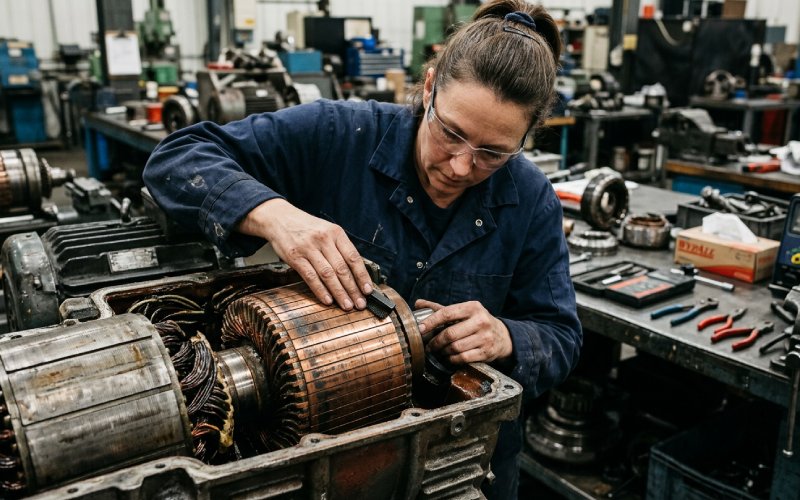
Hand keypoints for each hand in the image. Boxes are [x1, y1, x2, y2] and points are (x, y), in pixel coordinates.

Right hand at [239, 198, 372, 309]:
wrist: (280, 218)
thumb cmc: (307, 228)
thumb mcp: (327, 231)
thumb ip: (340, 248)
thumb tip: (356, 273)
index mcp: (336, 233)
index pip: (354, 257)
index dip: (362, 276)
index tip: (368, 290)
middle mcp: (324, 239)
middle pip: (342, 268)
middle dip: (353, 289)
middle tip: (360, 304)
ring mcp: (308, 248)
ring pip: (328, 274)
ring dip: (339, 293)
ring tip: (347, 305)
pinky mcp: (295, 257)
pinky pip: (310, 277)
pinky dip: (320, 290)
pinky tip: (328, 300)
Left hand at [415, 299, 512, 364]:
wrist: (503, 336)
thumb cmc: (477, 322)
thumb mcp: (463, 311)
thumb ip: (441, 308)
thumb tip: (418, 303)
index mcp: (473, 307)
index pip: (447, 313)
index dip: (431, 321)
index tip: (421, 329)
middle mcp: (481, 321)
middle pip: (450, 334)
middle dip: (436, 342)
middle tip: (429, 346)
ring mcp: (485, 337)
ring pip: (455, 348)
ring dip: (443, 351)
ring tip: (439, 351)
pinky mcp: (487, 352)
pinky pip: (463, 358)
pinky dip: (452, 359)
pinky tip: (449, 357)